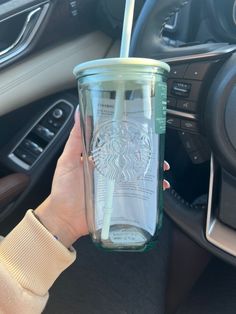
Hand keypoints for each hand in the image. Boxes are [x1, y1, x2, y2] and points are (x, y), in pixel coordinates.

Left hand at [35, 109, 169, 247]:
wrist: (63, 218)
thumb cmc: (63, 190)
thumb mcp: (67, 160)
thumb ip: (75, 139)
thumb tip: (79, 114)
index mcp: (99, 160)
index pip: (118, 146)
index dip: (130, 140)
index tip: (142, 133)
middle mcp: (110, 172)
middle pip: (131, 161)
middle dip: (147, 157)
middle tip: (156, 154)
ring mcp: (115, 187)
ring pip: (137, 177)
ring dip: (151, 173)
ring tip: (161, 171)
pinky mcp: (119, 201)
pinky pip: (136, 195)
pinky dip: (149, 192)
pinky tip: (158, 189)